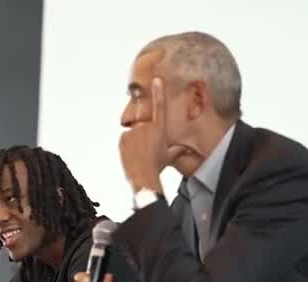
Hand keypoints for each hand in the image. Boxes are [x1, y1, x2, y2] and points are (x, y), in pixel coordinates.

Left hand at [119, 77, 168, 192]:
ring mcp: (134, 131)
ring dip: (135, 141)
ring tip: (139, 154)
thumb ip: (177, 150)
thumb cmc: (157, 166)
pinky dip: (127, 145)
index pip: (160, 106)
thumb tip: (184, 149)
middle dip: (143, 135)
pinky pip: (125, 138)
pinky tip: (131, 154)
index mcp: (159, 129)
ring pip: (133, 133)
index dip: (158, 92)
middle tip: (145, 149)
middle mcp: (146, 127)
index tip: (156, 79)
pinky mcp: (123, 137)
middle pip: (143, 125)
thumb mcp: (169, 156)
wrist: (143, 175)